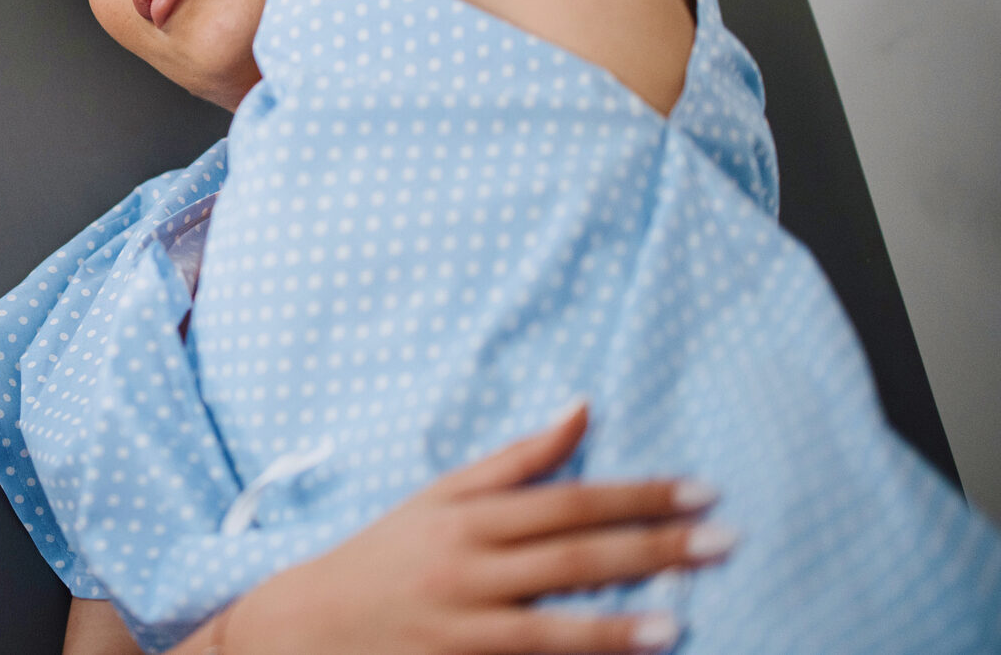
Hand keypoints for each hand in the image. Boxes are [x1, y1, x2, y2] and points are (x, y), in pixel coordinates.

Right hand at [215, 402, 731, 654]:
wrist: (310, 623)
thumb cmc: (386, 551)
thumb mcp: (442, 494)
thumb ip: (517, 459)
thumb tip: (582, 410)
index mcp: (469, 515)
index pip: (568, 499)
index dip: (637, 495)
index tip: (701, 491)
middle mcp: (467, 566)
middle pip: (573, 555)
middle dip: (652, 547)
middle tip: (723, 541)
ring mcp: (462, 624)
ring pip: (552, 623)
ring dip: (619, 623)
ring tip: (680, 620)